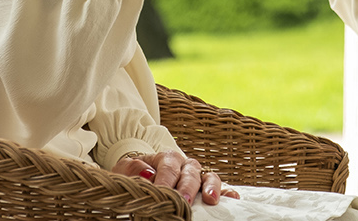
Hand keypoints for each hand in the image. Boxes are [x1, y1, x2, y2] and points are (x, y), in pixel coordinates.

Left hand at [112, 151, 239, 204]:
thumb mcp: (125, 170)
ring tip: (210, 199)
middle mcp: (185, 164)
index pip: (168, 166)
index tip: (160, 192)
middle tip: (182, 200)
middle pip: (190, 172)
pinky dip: (226, 191)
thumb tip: (147, 174)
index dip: (165, 180)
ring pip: (208, 176)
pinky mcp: (205, 188)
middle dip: (187, 186)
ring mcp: (197, 176)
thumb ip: (133, 168)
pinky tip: (232, 198)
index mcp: (166, 157)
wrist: (140, 178)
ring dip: (210, 187)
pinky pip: (219, 187)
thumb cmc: (133, 176)